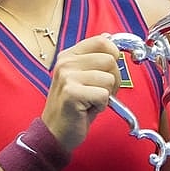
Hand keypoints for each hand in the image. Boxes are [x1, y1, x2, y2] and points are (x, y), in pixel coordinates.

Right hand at [40, 33, 124, 150]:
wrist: (54, 132)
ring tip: (91, 101)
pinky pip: (104, 95)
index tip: (109, 70)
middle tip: (99, 92)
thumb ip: (94, 57)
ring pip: (109, 78)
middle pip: (110, 60)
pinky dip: (102, 106)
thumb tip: (108, 37)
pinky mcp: (71, 93)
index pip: (102, 41)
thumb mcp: (84, 77)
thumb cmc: (73, 107)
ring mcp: (67, 76)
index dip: (114, 55)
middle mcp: (66, 63)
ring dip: (106, 94)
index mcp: (69, 55)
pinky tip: (87, 109)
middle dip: (113, 79)